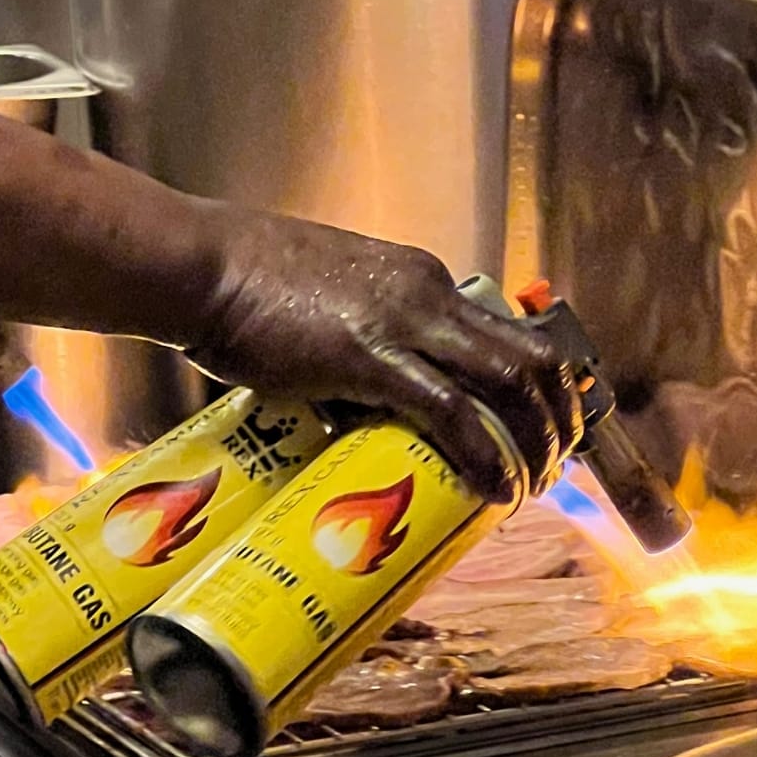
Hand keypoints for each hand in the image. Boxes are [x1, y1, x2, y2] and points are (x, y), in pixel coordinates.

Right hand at [184, 207, 582, 500]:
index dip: (540, 384)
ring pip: (507, 382)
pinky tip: (494, 489)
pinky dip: (483, 455)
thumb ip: (361, 350)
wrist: (199, 267)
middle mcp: (428, 295)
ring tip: (531, 486)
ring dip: (533, 440)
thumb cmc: (244, 288)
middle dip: (556, 416)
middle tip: (552, 465)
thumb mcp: (328, 310)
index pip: (507, 330)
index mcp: (421, 281)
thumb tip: (367, 410)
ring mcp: (402, 324)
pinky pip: (451, 412)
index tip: (544, 425)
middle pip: (529, 356)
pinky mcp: (370, 358)